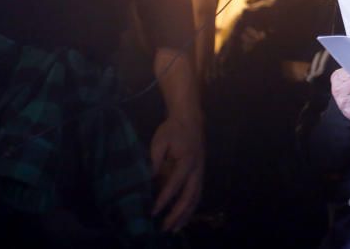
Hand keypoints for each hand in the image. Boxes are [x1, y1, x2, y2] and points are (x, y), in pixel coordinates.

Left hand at [150, 115, 204, 232]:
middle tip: (163, 228)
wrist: (190, 119)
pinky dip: (190, 209)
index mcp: (187, 160)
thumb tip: (147, 181)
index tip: (152, 212)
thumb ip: (154, 161)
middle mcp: (197, 169)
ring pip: (196, 198)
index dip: (164, 199)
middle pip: (189, 196)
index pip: (174, 184)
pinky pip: (197, 195)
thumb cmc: (173, 129)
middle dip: (177, 214)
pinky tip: (182, 219)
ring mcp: (201, 173)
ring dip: (185, 215)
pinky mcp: (200, 175)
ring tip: (173, 229)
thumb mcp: (159, 141)